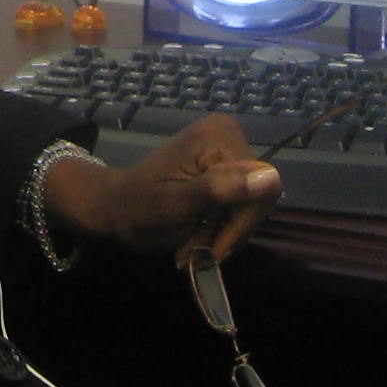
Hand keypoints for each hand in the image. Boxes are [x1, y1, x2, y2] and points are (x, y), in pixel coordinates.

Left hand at [44, 114, 281, 262]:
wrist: (114, 209)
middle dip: (229, 230)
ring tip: (193, 246)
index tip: (213, 249)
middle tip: (197, 251)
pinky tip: (198, 234)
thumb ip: (220, 190)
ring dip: (223, 232)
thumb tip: (271, 177)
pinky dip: (220, 225)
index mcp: (219, 137)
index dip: (240, 226)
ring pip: (250, 205)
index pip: (261, 190)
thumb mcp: (178, 206)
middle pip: (257, 197)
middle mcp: (228, 134)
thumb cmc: (138, 209)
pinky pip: (239, 202)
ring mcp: (226, 148)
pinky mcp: (223, 164)